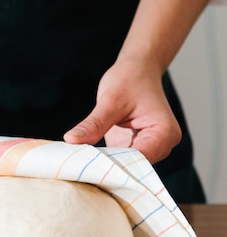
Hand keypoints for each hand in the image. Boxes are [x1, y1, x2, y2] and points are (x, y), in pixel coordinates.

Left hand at [63, 57, 181, 163]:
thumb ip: (94, 123)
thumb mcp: (110, 100)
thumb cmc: (130, 79)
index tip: (86, 166)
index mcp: (164, 133)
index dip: (113, 165)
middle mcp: (162, 145)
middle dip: (107, 166)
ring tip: (79, 162)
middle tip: (77, 166)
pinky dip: (104, 159)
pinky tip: (86, 158)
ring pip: (125, 166)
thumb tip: (71, 140)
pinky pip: (120, 160)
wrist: (138, 69)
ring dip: (105, 164)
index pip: (139, 160)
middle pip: (133, 166)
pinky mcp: (135, 148)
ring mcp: (150, 149)